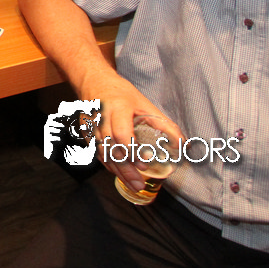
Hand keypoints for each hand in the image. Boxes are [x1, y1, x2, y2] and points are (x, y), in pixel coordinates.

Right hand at [81, 74, 181, 192]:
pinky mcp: (86, 133)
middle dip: (126, 169)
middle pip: (112, 148)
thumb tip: (182, 144)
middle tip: (140, 184)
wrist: (93, 82)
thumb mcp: (144, 103)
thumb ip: (163, 124)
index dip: (132, 150)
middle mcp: (101, 118)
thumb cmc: (121, 93)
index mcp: (116, 107)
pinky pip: (97, 153)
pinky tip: (120, 175)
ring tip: (134, 185)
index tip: (144, 164)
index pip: (121, 133)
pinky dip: (109, 166)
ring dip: (119, 172)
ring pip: (103, 154)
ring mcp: (91, 127)